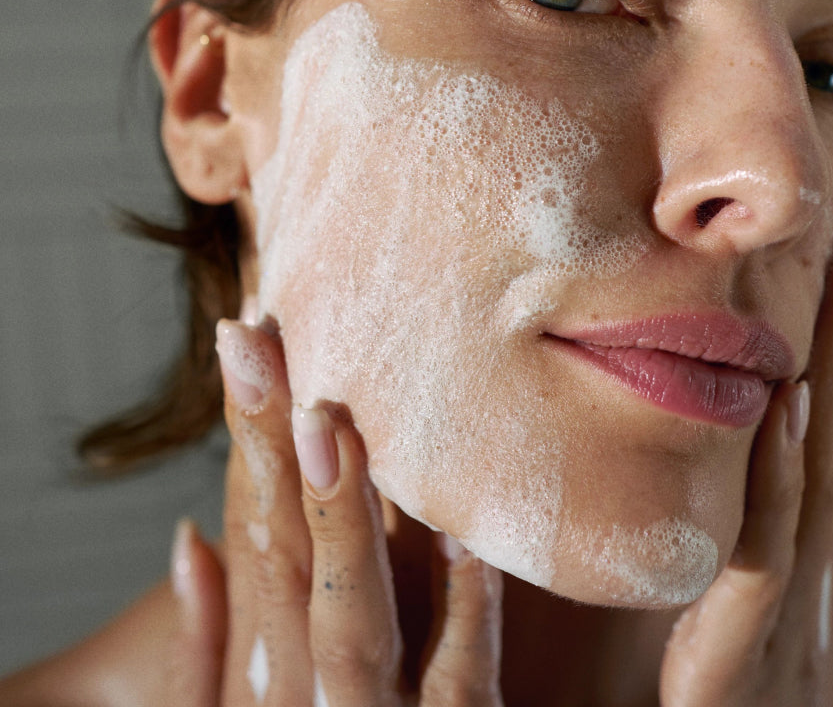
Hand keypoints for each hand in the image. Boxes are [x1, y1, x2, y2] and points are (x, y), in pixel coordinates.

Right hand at [168, 317, 503, 705]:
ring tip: (331, 428)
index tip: (248, 336)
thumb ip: (206, 645)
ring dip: (342, 525)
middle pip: (284, 558)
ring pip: (353, 624)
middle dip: (268, 447)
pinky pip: (459, 688)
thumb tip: (189, 536)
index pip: (251, 530)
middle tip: (263, 343)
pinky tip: (468, 542)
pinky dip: (464, 618)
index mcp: (261, 674)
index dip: (245, 432)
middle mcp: (304, 696)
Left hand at [659, 167, 832, 705]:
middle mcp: (819, 499)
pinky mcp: (752, 606)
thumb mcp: (760, 533)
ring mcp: (794, 549)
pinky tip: (789, 397)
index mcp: (816, 478)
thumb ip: (763, 463)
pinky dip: (783, 460)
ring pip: (828, 432)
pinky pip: (771, 523)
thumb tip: (761, 386)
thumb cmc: (750, 636)